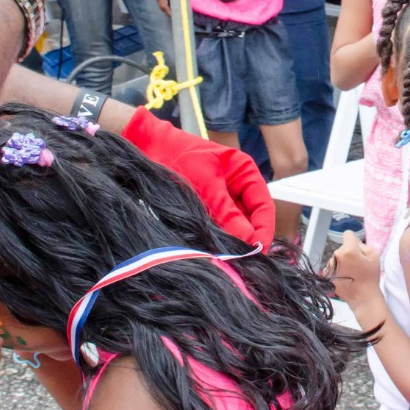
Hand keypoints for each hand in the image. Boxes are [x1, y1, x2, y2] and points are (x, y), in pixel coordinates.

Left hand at [122, 107, 275, 246]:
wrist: (145, 147)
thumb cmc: (178, 155)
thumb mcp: (205, 183)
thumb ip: (227, 212)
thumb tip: (249, 241)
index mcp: (245, 173)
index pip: (263, 206)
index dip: (264, 230)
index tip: (259, 252)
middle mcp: (236, 189)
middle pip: (250, 220)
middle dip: (247, 240)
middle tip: (241, 262)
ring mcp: (220, 201)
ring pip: (233, 228)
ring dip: (230, 242)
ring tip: (224, 258)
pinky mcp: (204, 212)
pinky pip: (215, 229)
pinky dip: (214, 239)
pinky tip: (210, 250)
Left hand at [325, 233, 379, 306]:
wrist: (362, 297)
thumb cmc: (370, 277)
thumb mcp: (374, 256)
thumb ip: (362, 244)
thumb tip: (353, 241)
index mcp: (348, 250)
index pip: (348, 234)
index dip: (354, 240)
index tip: (357, 248)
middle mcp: (336, 256)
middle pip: (343, 247)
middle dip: (349, 252)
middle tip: (358, 265)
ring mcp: (330, 266)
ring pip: (337, 257)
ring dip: (343, 262)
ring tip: (352, 273)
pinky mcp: (327, 275)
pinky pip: (333, 266)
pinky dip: (338, 270)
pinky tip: (346, 278)